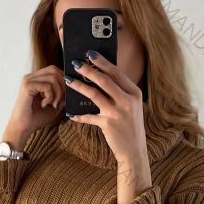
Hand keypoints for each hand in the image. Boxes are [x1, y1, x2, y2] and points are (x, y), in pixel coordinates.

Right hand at [2, 65, 65, 150]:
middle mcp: (31, 77)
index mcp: (36, 79)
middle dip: (62, 86)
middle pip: (54, 70)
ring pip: (52, 77)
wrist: (23, 128)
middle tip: (59, 101)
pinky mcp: (27, 86)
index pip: (54, 70)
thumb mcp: (54, 105)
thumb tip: (72, 87)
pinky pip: (46, 85)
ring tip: (52, 104)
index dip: (63, 80)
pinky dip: (50, 96)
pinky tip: (44, 104)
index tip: (64, 96)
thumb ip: (63, 95)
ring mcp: (28, 80)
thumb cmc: (36, 118)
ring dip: (57, 92)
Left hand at [65, 51, 151, 203]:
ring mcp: (118, 112)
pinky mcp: (108, 124)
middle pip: (105, 80)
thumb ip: (120, 93)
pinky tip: (71, 113)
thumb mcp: (130, 107)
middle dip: (88, 69)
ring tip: (68, 80)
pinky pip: (89, 117)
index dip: (102, 62)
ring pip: (95, 94)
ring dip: (79, 86)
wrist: (134, 151)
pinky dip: (79, 115)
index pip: (117, 73)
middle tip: (76, 63)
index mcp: (134, 93)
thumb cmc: (130, 127)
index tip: (90, 53)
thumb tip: (100, 78)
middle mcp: (127, 100)